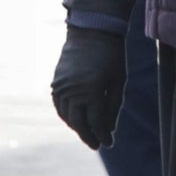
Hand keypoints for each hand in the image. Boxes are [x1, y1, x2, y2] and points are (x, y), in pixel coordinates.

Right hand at [51, 27, 127, 148]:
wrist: (92, 30)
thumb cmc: (111, 55)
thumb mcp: (119, 81)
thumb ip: (113, 107)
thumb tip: (108, 129)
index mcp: (91, 90)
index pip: (96, 122)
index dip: (102, 135)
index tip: (109, 143)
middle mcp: (73, 90)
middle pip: (78, 123)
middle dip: (88, 136)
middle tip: (96, 145)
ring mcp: (61, 86)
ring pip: (66, 116)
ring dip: (76, 127)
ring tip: (88, 133)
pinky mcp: (56, 81)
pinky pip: (58, 105)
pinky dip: (66, 115)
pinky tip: (75, 119)